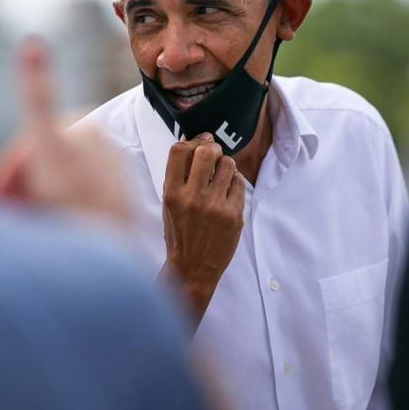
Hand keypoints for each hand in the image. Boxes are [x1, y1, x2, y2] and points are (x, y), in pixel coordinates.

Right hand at [0, 37, 129, 224]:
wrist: (107, 245)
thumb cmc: (71, 196)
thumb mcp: (46, 143)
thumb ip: (36, 94)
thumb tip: (33, 42)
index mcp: (86, 128)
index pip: (30, 145)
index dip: (9, 172)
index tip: (2, 196)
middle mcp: (103, 149)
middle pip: (44, 168)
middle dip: (24, 190)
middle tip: (16, 217)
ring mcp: (110, 177)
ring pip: (58, 190)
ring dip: (39, 206)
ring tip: (41, 227)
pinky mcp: (115, 206)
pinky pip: (78, 209)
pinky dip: (62, 219)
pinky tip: (62, 234)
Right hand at [161, 133, 245, 326]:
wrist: (193, 268)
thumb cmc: (179, 234)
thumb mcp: (169, 205)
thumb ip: (178, 177)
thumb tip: (192, 142)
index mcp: (171, 193)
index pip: (179, 150)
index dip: (191, 141)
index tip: (198, 143)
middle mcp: (192, 198)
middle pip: (206, 152)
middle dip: (212, 148)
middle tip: (213, 154)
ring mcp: (215, 207)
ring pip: (228, 164)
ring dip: (225, 165)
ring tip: (221, 175)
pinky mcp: (234, 215)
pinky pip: (239, 183)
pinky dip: (234, 181)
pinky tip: (228, 190)